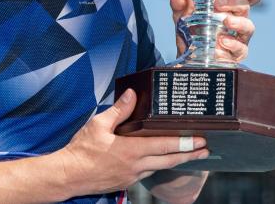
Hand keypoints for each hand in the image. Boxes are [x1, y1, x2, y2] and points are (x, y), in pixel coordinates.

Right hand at [58, 89, 208, 194]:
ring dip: (176, 160)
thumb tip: (133, 94)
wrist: (69, 175)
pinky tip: (161, 160)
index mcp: (131, 150)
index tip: (200, 140)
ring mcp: (132, 175)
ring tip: (189, 154)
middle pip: (169, 160)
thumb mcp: (98, 124)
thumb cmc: (82, 150)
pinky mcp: (126, 181)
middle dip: (189, 154)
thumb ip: (119, 110)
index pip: (165, 146)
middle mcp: (136, 165)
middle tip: (205, 150)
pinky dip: (158, 165)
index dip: (185, 143)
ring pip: (160, 167)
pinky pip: (147, 171)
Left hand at [169, 0, 259, 61]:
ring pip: (249, 24)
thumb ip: (179, 3)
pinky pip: (241, 48)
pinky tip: (223, 41)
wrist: (187, 60)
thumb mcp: (181, 16)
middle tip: (220, 1)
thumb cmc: (191, 34)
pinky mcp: (237, 52)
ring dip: (238, 20)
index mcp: (228, 2)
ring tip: (226, 20)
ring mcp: (238, 35)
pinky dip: (233, 43)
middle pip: (249, 0)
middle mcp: (237, 16)